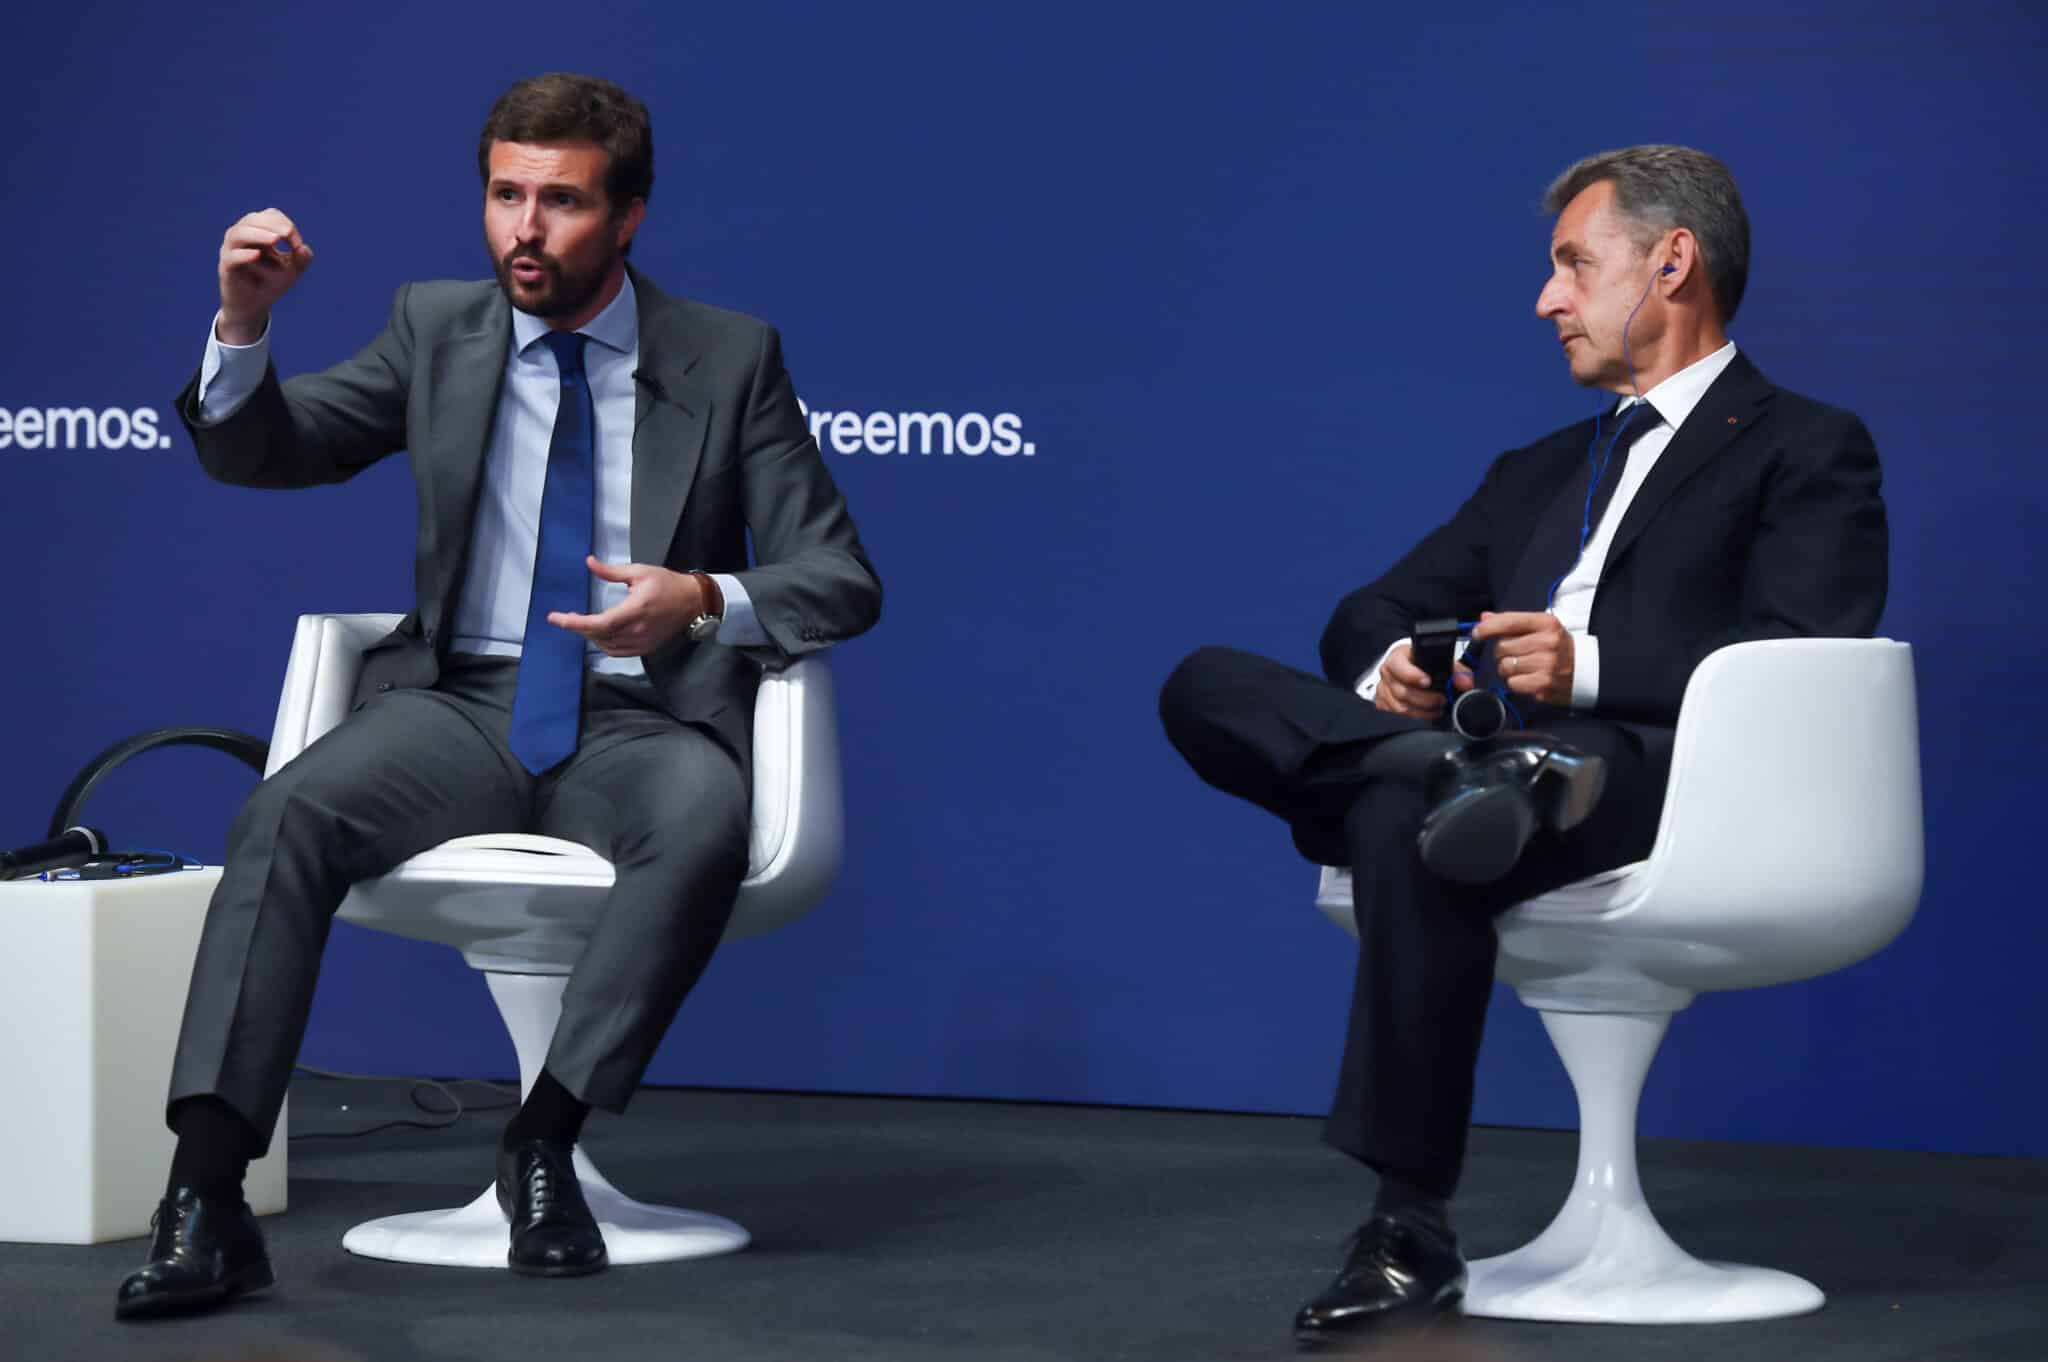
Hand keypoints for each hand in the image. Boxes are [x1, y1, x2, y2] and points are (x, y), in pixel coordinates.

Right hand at [217, 209, 312, 343]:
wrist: (253, 306)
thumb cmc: (270, 283)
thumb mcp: (292, 271)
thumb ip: (302, 260)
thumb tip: (304, 249)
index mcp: (257, 232)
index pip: (269, 216)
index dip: (284, 223)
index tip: (297, 243)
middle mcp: (241, 237)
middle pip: (251, 220)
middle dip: (271, 224)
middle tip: (287, 234)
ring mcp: (231, 251)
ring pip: (238, 234)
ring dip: (258, 235)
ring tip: (275, 240)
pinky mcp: (226, 268)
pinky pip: (231, 257)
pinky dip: (244, 255)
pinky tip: (257, 255)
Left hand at [547, 557, 706, 656]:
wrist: (692, 601)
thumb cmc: (667, 584)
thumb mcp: (639, 572)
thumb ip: (611, 571)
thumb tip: (589, 562)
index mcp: (635, 609)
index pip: (599, 623)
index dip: (575, 623)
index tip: (556, 618)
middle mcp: (638, 629)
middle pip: (599, 635)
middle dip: (579, 627)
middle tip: (564, 617)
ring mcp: (642, 642)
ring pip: (607, 646)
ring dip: (591, 636)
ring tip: (581, 624)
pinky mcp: (646, 647)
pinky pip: (618, 652)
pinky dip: (604, 644)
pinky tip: (598, 634)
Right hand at [1374, 642, 1472, 719]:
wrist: (1406, 667)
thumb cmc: (1422, 662)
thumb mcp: (1439, 659)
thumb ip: (1456, 670)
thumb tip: (1466, 683)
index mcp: (1397, 657)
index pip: (1399, 666)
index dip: (1413, 675)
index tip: (1428, 682)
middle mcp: (1386, 673)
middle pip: (1402, 691)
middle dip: (1425, 699)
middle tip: (1442, 699)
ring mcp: (1383, 688)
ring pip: (1400, 706)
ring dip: (1422, 710)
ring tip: (1437, 707)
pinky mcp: (1383, 702)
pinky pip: (1397, 714)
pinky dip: (1415, 715)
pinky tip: (1426, 712)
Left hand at [1470, 610, 1574, 706]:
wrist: (1586, 670)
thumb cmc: (1559, 647)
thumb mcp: (1541, 628)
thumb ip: (1512, 622)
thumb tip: (1485, 618)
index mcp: (1546, 623)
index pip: (1508, 622)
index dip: (1487, 628)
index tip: (1477, 633)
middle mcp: (1547, 642)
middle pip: (1502, 647)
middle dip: (1502, 653)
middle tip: (1517, 655)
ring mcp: (1546, 664)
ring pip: (1505, 666)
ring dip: (1508, 670)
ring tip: (1524, 668)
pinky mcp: (1543, 684)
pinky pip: (1512, 683)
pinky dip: (1516, 683)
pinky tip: (1528, 679)